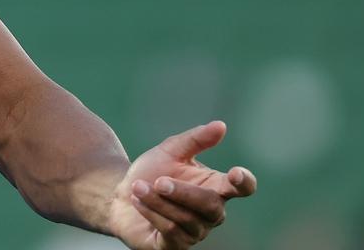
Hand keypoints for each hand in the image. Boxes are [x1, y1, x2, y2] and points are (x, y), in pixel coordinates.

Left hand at [108, 121, 256, 249]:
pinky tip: (137, 200)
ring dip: (158, 201)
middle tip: (158, 181)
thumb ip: (195, 139)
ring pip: (186, 219)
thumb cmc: (152, 172)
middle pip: (211, 206)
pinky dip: (151, 213)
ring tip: (138, 187)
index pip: (242, 187)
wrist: (119, 194)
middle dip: (183, 192)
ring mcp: (195, 232)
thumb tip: (221, 126)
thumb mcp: (171, 150)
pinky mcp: (175, 246)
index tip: (236, 174)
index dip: (243, 182)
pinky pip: (170, 232)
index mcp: (216, 187)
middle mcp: (211, 213)